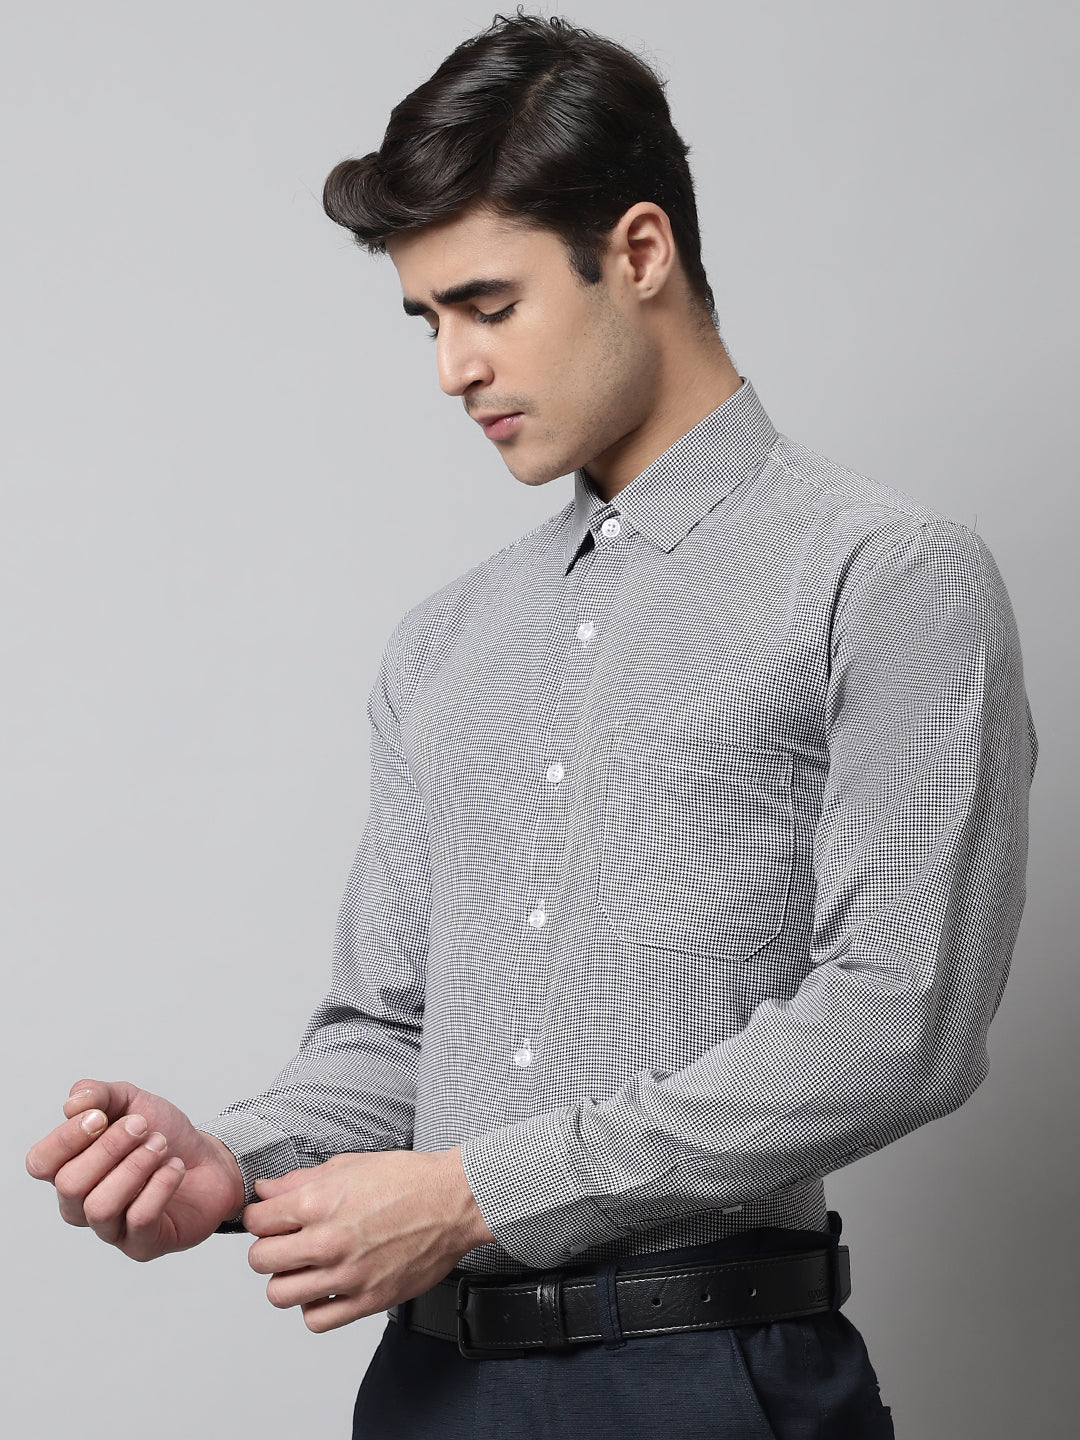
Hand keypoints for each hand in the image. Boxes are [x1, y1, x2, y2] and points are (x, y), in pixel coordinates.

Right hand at [25, 1078, 245, 1260]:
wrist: (210, 1161)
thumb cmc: (162, 1134)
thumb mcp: (131, 1102)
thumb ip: (98, 1095)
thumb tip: (73, 1104)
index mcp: (70, 1168)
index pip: (40, 1162)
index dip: (66, 1138)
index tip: (101, 1116)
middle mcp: (81, 1204)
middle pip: (69, 1184)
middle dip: (110, 1147)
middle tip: (143, 1126)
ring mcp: (110, 1229)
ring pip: (100, 1206)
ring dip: (135, 1167)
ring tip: (160, 1146)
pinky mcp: (141, 1245)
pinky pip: (139, 1219)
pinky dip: (160, 1185)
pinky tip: (174, 1167)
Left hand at [244, 1147, 495, 1332]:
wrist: (453, 1202)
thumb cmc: (408, 1180)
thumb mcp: (348, 1164)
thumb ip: (300, 1180)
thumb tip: (266, 1191)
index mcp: (319, 1202)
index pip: (256, 1221)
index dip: (260, 1218)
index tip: (270, 1219)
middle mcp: (328, 1240)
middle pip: (260, 1260)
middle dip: (267, 1249)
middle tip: (285, 1242)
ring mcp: (347, 1274)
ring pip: (280, 1294)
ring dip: (286, 1280)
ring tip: (304, 1268)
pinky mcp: (367, 1300)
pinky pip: (316, 1320)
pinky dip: (314, 1307)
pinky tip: (325, 1287)